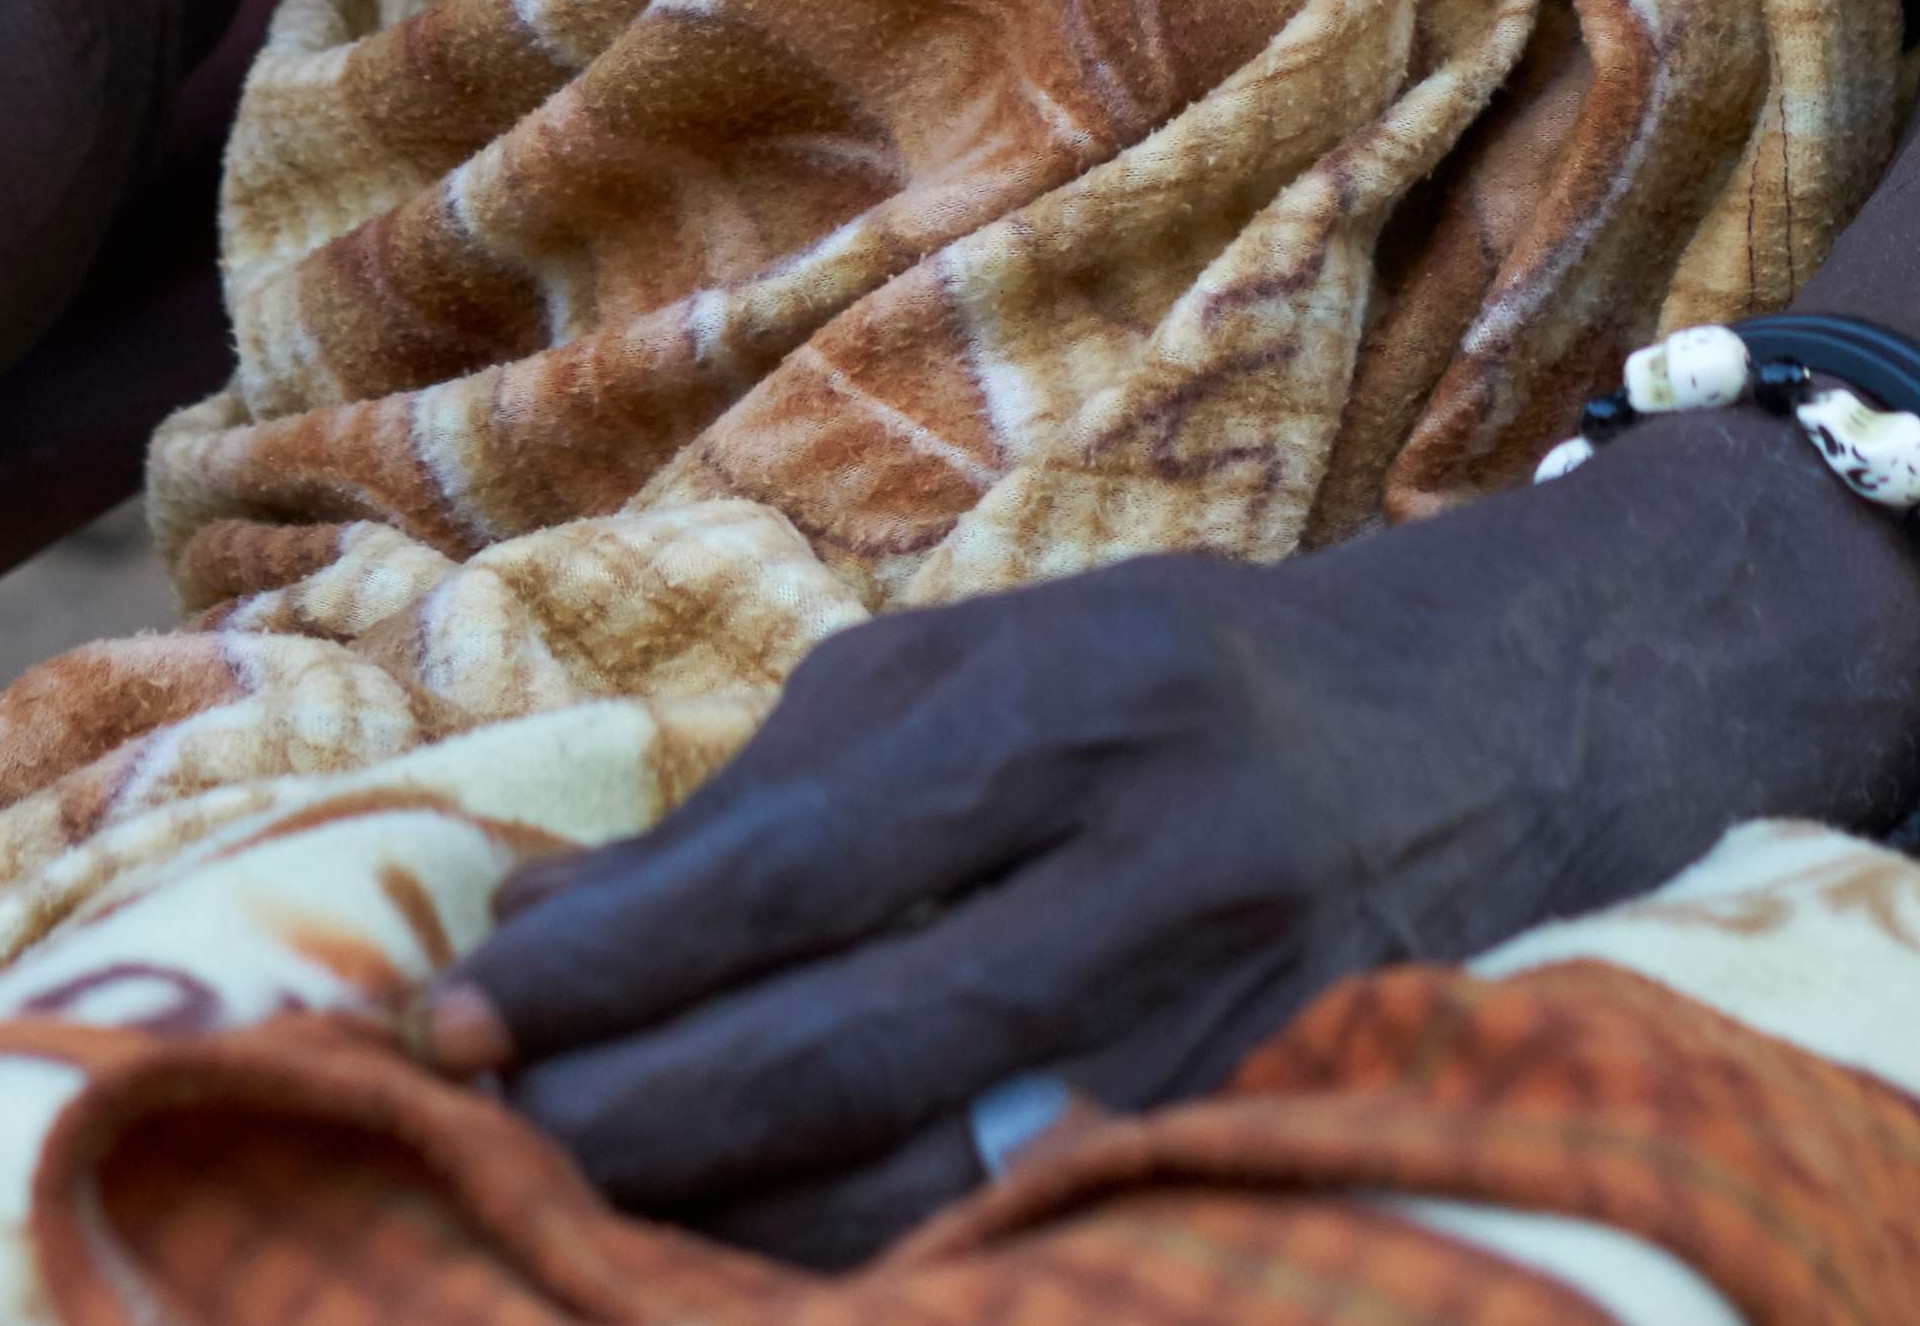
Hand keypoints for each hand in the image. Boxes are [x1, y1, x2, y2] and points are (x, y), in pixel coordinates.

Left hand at [415, 539, 1554, 1267]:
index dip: (618, 957)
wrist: (1466, 737)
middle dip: (642, 1107)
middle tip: (477, 1130)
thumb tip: (542, 913)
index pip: (800, 864)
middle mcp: (1156, 874)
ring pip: (930, 1179)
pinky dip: (864, 1257)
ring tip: (567, 1207)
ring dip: (725, 1214)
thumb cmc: (1166, 676)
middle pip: (855, 1043)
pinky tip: (741, 1255)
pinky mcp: (1242, 1137)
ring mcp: (1215, 1031)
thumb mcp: (972, 661)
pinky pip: (1014, 1231)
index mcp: (1075, 709)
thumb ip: (760, 785)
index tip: (453, 1008)